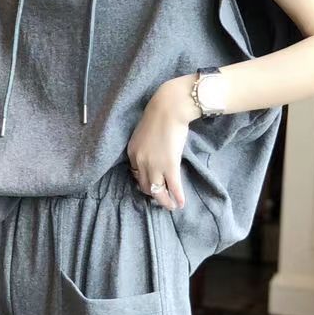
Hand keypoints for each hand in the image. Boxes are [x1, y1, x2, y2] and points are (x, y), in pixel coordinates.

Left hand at [126, 79, 191, 211]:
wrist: (169, 108)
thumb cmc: (160, 115)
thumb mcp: (145, 133)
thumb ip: (146, 146)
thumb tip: (155, 155)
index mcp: (132, 153)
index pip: (136, 175)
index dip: (144, 183)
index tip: (152, 187)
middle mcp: (140, 162)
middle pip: (145, 186)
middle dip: (154, 195)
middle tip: (162, 200)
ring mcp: (154, 165)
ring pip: (157, 191)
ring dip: (165, 201)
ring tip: (172, 206)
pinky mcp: (169, 165)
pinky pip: (172, 186)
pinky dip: (177, 197)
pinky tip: (181, 203)